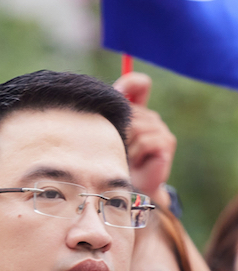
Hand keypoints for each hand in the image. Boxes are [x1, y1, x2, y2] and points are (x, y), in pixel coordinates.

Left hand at [115, 72, 175, 199]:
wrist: (124, 188)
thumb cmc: (111, 162)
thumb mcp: (103, 136)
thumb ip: (105, 116)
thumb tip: (106, 93)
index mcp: (135, 111)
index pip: (139, 83)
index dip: (131, 83)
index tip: (118, 92)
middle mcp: (150, 116)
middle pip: (130, 110)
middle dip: (117, 130)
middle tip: (117, 147)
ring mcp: (161, 128)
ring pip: (135, 127)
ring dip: (124, 144)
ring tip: (124, 156)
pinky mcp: (166, 142)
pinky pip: (144, 141)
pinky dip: (134, 153)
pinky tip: (134, 161)